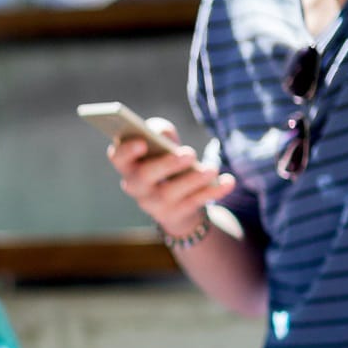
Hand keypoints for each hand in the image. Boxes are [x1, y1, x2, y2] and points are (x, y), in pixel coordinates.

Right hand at [110, 119, 235, 238]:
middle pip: (144, 177)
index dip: (127, 151)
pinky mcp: (175, 214)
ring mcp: (154, 203)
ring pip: (169, 194)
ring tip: (211, 169)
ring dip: (192, 180)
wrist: (176, 201)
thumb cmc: (166, 163)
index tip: (142, 142)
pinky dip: (213, 192)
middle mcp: (136, 186)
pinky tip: (228, 182)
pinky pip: (194, 203)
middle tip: (188, 153)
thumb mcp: (163, 146)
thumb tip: (160, 133)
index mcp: (129, 164)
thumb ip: (160, 133)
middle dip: (165, 165)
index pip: (118, 158)